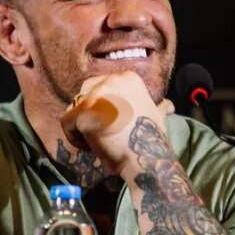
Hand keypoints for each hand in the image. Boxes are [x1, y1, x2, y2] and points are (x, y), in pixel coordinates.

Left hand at [60, 71, 174, 178]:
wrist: (146, 156)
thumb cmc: (151, 139)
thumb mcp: (157, 115)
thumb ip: (158, 106)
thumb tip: (168, 105)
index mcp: (127, 78)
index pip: (99, 87)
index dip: (102, 108)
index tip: (113, 125)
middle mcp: (110, 80)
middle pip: (84, 94)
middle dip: (89, 114)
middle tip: (102, 133)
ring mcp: (96, 95)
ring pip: (74, 109)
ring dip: (81, 126)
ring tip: (97, 141)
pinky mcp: (84, 113)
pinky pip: (66, 123)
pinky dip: (74, 137)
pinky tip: (90, 146)